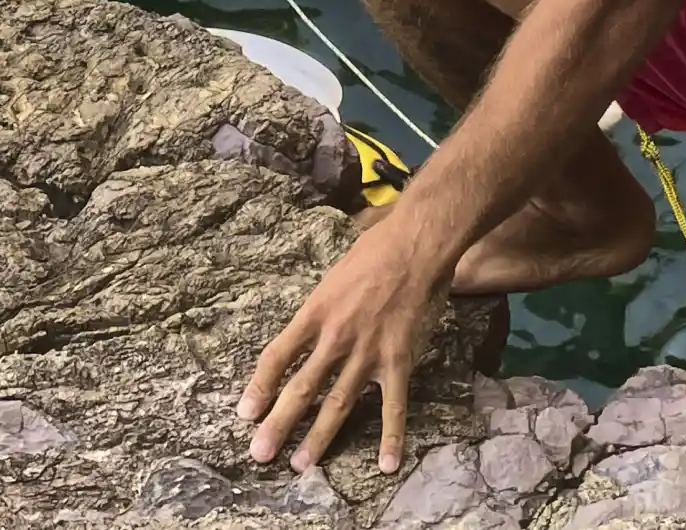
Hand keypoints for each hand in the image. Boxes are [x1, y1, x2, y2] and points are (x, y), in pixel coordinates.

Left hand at [237, 215, 447, 475]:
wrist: (418, 243)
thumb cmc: (376, 248)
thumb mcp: (335, 273)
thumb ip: (322, 306)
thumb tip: (309, 328)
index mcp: (316, 311)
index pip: (277, 356)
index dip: (259, 386)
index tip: (246, 412)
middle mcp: (335, 337)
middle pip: (301, 387)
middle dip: (278, 423)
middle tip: (259, 453)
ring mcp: (367, 352)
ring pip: (337, 403)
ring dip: (318, 437)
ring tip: (300, 465)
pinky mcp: (398, 359)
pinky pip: (394, 405)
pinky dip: (391, 436)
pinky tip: (388, 463)